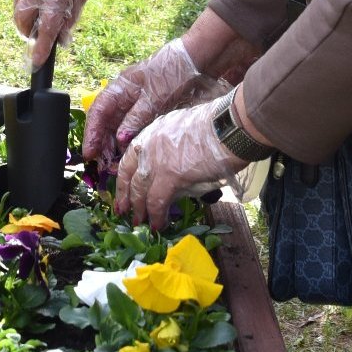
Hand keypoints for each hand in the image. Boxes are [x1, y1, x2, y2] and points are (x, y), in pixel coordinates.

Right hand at [12, 0, 111, 66]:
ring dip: (27, 13)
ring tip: (41, 8)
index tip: (37, 61)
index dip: (41, 47)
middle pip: (22, 19)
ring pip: (18, 6)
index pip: (45, 27)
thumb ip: (68, 20)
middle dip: (28, 30)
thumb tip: (59, 41)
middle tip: (37, 32)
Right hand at [82, 39, 228, 160]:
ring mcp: (136, 103)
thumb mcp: (154, 97)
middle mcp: (124, 96)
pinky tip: (129, 153)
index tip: (89, 152)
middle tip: (102, 164)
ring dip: (114, 144)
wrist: (197, 61)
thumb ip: (136, 117)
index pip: (98, 111)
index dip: (92, 133)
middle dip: (101, 143)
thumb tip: (120, 139)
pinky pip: (132, 127)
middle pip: (106, 121)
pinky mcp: (148, 109)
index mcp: (120, 88)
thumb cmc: (173, 73)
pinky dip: (129, 140)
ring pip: (118, 126)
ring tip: (113, 163)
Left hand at [115, 92, 250, 227]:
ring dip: (139, 210)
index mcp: (151, 133)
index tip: (124, 190)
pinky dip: (157, 217)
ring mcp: (156, 161)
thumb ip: (171, 149)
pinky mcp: (169, 177)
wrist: (227, 127)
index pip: (129, 159)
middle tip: (125, 211)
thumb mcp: (182, 130)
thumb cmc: (215, 126)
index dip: (125, 178)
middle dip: (127, 197)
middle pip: (130, 176)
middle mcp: (148, 146)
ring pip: (140, 191)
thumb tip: (174, 170)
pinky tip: (159, 225)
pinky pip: (157, 202)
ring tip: (139, 223)